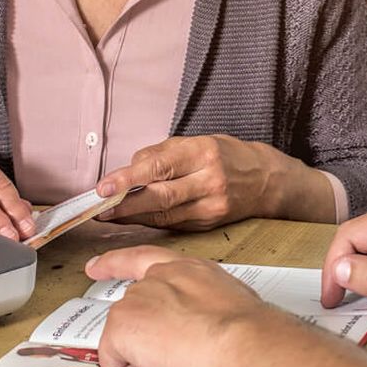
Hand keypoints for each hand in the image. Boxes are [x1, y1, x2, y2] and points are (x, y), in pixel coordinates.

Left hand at [86, 245, 278, 366]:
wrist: (242, 342)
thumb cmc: (248, 331)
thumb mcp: (229, 304)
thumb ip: (206, 306)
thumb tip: (208, 324)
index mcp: (186, 270)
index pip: (142, 259)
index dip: (114, 264)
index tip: (94, 267)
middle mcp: (157, 278)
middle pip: (133, 311)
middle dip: (146, 338)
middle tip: (181, 354)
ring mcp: (136, 300)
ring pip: (125, 339)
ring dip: (146, 357)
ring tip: (181, 361)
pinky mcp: (122, 325)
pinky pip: (115, 361)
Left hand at [96, 135, 331, 229]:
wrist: (268, 181)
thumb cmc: (229, 155)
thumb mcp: (198, 141)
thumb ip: (163, 153)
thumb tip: (130, 169)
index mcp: (204, 153)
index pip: (160, 166)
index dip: (129, 178)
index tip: (104, 186)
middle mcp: (209, 181)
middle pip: (159, 196)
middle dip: (124, 204)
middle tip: (98, 208)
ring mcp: (211, 207)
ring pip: (163, 215)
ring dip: (132, 216)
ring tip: (108, 215)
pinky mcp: (210, 225)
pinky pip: (173, 224)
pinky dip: (151, 222)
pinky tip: (134, 219)